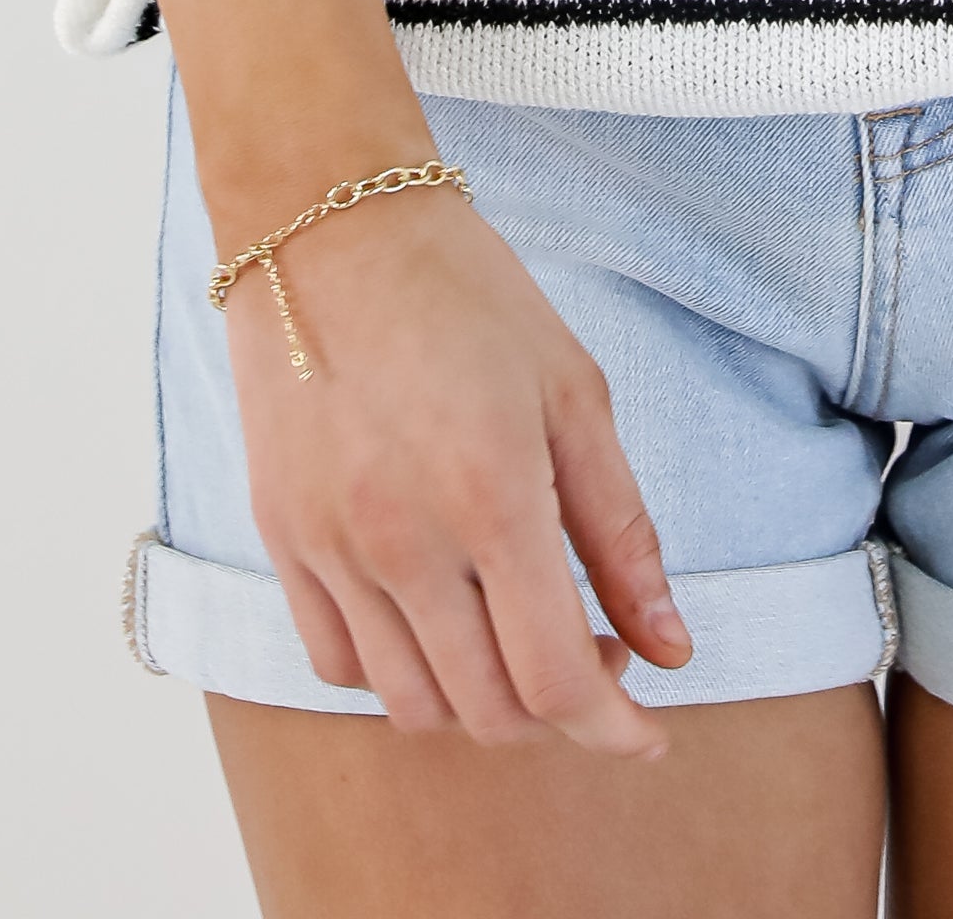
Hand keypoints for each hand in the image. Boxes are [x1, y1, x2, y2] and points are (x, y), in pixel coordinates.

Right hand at [225, 186, 693, 753]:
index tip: (648, 728)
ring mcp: (331, 548)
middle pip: (489, 711)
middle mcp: (403, 541)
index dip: (614, 728)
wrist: (328, 224)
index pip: (556, 679)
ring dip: (481, 701)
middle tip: (594, 650)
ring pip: (412, 706)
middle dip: (560, 711)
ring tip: (516, 632)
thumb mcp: (572, 391)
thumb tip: (669, 649)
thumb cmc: (466, 292)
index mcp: (492, 495)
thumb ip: (622, 531)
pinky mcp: (283, 540)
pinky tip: (438, 616)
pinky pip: (339, 664)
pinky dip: (399, 673)